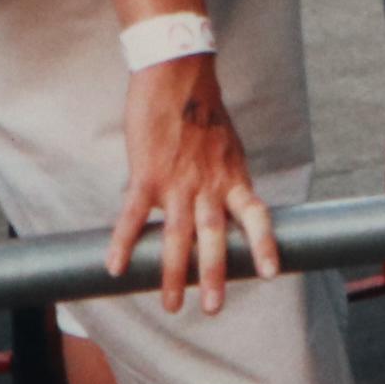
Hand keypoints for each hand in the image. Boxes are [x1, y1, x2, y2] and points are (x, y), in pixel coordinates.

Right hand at [115, 54, 271, 315]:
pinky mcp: (147, 175)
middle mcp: (209, 185)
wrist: (176, 75)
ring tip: (172, 304)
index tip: (270, 273)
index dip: (264, 245)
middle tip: (213, 308)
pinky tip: (114, 266)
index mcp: (232, 178)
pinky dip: (123, 242)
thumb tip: (226, 202)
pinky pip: (134, 216)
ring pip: (177, 236)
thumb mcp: (227, 146)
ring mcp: (178, 182)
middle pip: (214, 237)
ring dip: (173, 273)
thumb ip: (225, 177)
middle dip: (214, 275)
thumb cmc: (201, 110)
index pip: (255, 217)